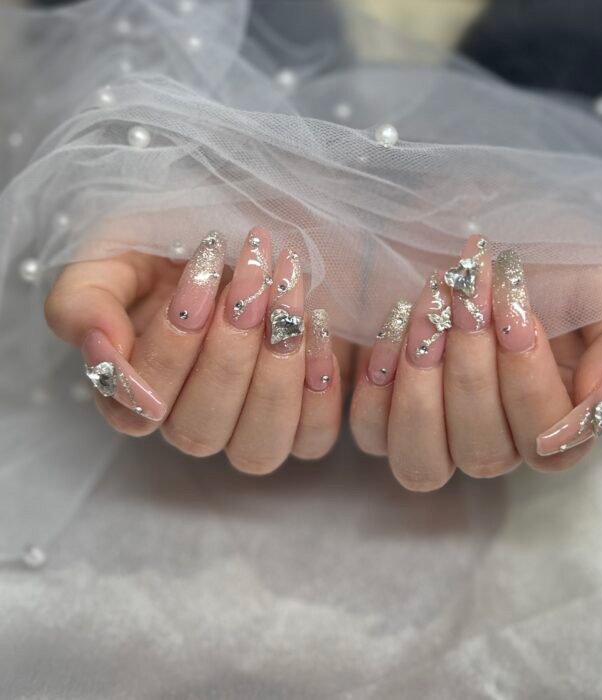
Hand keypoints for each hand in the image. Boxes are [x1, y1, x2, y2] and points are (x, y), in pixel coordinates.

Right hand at [45, 229, 347, 471]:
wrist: (260, 225)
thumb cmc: (181, 236)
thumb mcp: (116, 248)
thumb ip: (84, 299)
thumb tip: (100, 352)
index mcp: (138, 387)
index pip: (139, 408)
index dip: (169, 351)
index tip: (196, 281)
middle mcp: (193, 417)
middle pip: (199, 430)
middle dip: (227, 352)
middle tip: (248, 278)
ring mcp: (250, 425)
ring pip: (256, 449)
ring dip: (274, 372)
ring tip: (287, 297)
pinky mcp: (305, 419)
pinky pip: (312, 437)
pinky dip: (317, 389)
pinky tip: (318, 324)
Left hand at [350, 235, 601, 490]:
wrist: (477, 218)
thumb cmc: (548, 253)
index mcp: (554, 417)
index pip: (547, 445)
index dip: (528, 385)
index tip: (516, 311)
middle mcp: (495, 437)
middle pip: (482, 452)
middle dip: (471, 370)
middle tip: (469, 295)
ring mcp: (436, 431)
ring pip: (423, 462)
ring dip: (422, 390)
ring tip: (428, 315)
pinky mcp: (385, 410)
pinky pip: (372, 434)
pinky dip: (379, 389)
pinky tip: (394, 330)